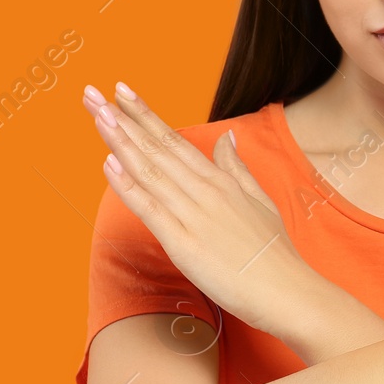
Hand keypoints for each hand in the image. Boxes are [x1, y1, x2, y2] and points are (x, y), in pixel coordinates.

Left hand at [82, 82, 302, 338]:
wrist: (289, 292)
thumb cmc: (276, 254)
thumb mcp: (261, 201)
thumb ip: (238, 168)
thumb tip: (228, 137)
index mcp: (222, 181)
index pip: (175, 141)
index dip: (145, 115)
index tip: (121, 92)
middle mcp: (206, 191)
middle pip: (157, 148)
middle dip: (123, 119)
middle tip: (93, 94)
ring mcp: (194, 215)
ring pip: (151, 171)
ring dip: (121, 142)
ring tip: (97, 115)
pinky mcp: (184, 244)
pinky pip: (151, 209)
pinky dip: (128, 185)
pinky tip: (109, 164)